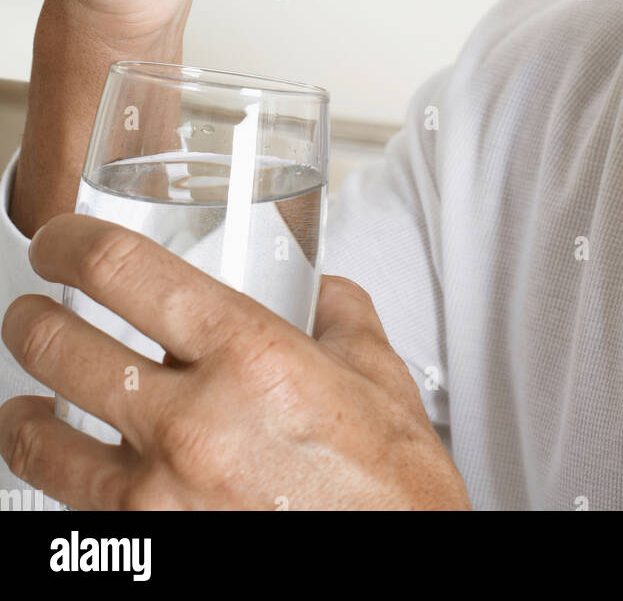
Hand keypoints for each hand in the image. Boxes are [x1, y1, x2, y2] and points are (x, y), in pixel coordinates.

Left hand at [0, 216, 470, 510]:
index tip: (59, 240)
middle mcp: (193, 424)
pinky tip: (69, 471)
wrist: (401, 578)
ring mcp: (160, 500)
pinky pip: (70, 512)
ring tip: (27, 404)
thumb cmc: (395, 496)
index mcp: (251, 357)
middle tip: (33, 314)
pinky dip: (60, 485)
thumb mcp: (382, 378)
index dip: (69, 241)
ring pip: (38, 441)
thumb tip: (317, 290)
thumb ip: (339, 315)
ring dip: (22, 414)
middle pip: (58, 347)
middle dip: (30, 319)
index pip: (122, 271)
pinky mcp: (147, 556)